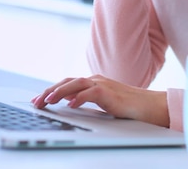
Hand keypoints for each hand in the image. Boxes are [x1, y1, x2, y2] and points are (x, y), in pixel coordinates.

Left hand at [31, 75, 169, 127]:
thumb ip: (89, 102)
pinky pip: (92, 93)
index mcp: (94, 82)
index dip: (52, 90)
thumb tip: (70, 107)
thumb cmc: (129, 107)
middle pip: (68, 81)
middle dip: (50, 91)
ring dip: (60, 92)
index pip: (68, 84)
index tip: (39, 100)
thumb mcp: (104, 104)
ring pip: (76, 84)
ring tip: (48, 100)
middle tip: (36, 102)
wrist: (150, 106)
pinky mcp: (110, 93)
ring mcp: (103, 85)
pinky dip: (79, 97)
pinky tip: (70, 105)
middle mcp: (96, 80)